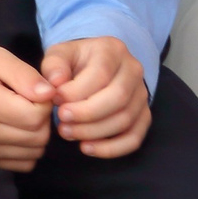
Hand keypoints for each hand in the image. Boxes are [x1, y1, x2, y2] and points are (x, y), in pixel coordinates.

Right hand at [0, 42, 54, 171]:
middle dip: (43, 118)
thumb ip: (25, 74)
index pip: (36, 116)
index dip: (44, 101)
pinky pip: (22, 164)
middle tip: (29, 101)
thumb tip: (49, 94)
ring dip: (37, 134)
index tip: (33, 88)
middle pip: (38, 137)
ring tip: (22, 114)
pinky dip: (27, 149)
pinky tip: (16, 129)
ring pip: (33, 154)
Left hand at [40, 37, 150, 158]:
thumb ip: (54, 65)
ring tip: (68, 133)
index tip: (55, 100)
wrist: (93, 67)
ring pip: (125, 119)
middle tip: (62, 121)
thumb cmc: (75, 62)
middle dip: (87, 114)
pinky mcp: (143, 116)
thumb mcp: (60, 54)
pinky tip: (87, 148)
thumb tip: (56, 83)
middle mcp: (133, 70)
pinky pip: (134, 137)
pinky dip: (111, 148)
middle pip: (118, 98)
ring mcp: (141, 94)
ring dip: (94, 132)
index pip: (101, 73)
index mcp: (113, 50)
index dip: (76, 92)